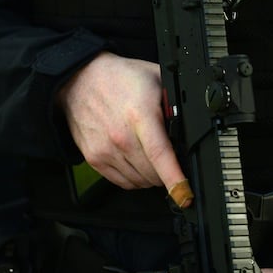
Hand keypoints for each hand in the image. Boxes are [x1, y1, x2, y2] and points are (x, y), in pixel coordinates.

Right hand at [58, 52, 187, 197]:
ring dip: (151, 177)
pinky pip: (123, 182)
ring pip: (140, 181)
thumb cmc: (119, 78)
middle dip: (168, 173)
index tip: (185, 194)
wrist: (80, 80)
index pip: (160, 154)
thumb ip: (174, 101)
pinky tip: (137, 163)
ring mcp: (105, 149)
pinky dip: (135, 179)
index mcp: (139, 115)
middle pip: (153, 173)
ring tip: (150, 156)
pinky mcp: (94, 158)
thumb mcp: (155, 78)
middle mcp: (120, 136)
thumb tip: (192, 122)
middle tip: (169, 158)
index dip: (175, 178)